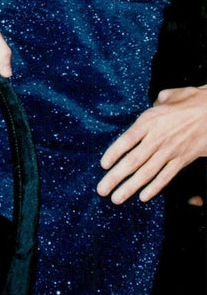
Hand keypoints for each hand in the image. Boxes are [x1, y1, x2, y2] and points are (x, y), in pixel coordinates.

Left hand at [98, 85, 206, 203]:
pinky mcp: (182, 159)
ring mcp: (170, 151)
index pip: (126, 140)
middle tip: (101, 190)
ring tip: (116, 199)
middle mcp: (157, 138)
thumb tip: (150, 107)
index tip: (103, 166)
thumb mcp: (167, 96)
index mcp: (149, 120)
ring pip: (146, 173)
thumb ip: (154, 104)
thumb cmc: (192, 100)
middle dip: (115, 178)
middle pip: (132, 161)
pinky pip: (166, 176)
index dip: (113, 154)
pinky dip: (154, 187)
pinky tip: (143, 197)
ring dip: (130, 188)